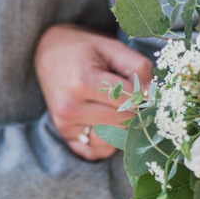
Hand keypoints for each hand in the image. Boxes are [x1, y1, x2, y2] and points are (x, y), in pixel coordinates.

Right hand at [35, 23, 154, 160]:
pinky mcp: (66, 138)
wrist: (48, 53)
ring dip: (123, 126)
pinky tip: (107, 119)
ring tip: (118, 106)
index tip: (144, 86)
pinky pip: (99, 151)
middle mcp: (71, 108)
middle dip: (135, 110)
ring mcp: (66, 126)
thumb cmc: (83, 49)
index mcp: (82, 82)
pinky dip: (110, 139)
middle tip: (134, 96)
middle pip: (123, 121)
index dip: (142, 93)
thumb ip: (135, 66)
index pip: (128, 100)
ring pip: (114, 139)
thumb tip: (151, 94)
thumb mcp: (110, 46)